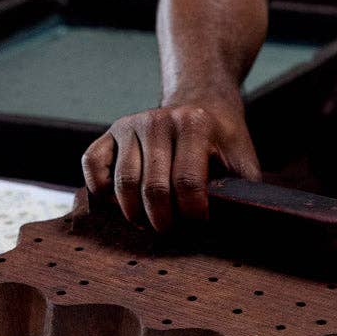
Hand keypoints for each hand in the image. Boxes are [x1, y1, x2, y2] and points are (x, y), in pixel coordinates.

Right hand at [81, 92, 261, 231]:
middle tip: (172, 232)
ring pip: (123, 183)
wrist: (203, 103)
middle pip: (153, 188)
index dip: (192, 215)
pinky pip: (93, 165)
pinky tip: (120, 203)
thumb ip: (241, 193)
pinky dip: (101, 190)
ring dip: (135, 214)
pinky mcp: (111, 131)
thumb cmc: (224, 143)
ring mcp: (131, 124)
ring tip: (150, 223)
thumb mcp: (243, 162)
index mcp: (195, 124)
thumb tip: (234, 230)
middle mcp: (159, 120)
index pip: (187, 183)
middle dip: (163, 221)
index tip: (198, 226)